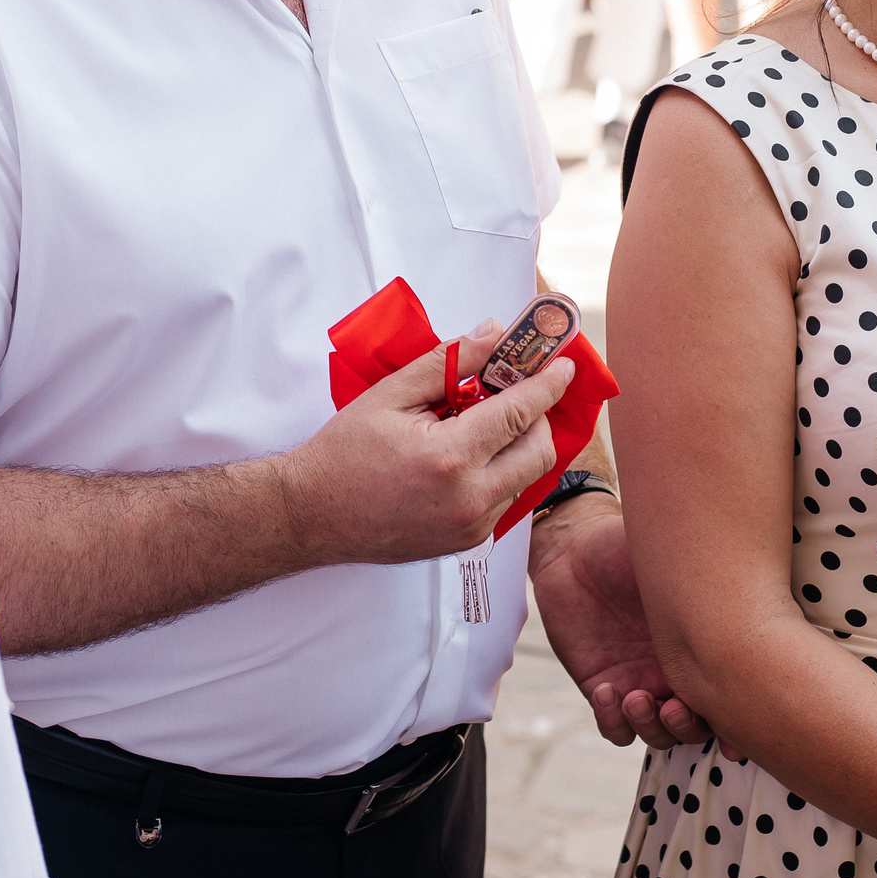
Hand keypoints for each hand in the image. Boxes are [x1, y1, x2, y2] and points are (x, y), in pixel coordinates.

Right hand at [282, 326, 570, 567]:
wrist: (312, 515)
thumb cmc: (345, 451)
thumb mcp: (391, 394)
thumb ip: (449, 363)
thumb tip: (494, 334)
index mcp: (450, 458)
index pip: (520, 413)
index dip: (547, 385)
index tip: (564, 365)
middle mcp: (470, 499)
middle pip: (539, 451)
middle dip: (538, 416)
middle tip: (516, 392)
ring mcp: (471, 528)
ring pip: (526, 478)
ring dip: (519, 445)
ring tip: (483, 422)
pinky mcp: (467, 543)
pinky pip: (504, 500)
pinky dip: (500, 471)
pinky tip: (469, 454)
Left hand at [529, 501, 711, 747]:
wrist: (575, 550)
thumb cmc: (628, 548)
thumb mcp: (672, 560)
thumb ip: (705, 576)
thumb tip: (757, 568)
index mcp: (700, 646)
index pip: (726, 695)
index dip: (732, 716)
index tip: (729, 714)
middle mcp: (674, 672)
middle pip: (694, 726)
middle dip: (687, 726)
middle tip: (674, 708)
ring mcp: (639, 684)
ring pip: (657, 733)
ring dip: (650, 727)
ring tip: (636, 699)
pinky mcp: (602, 688)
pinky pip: (613, 726)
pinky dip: (612, 720)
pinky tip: (606, 690)